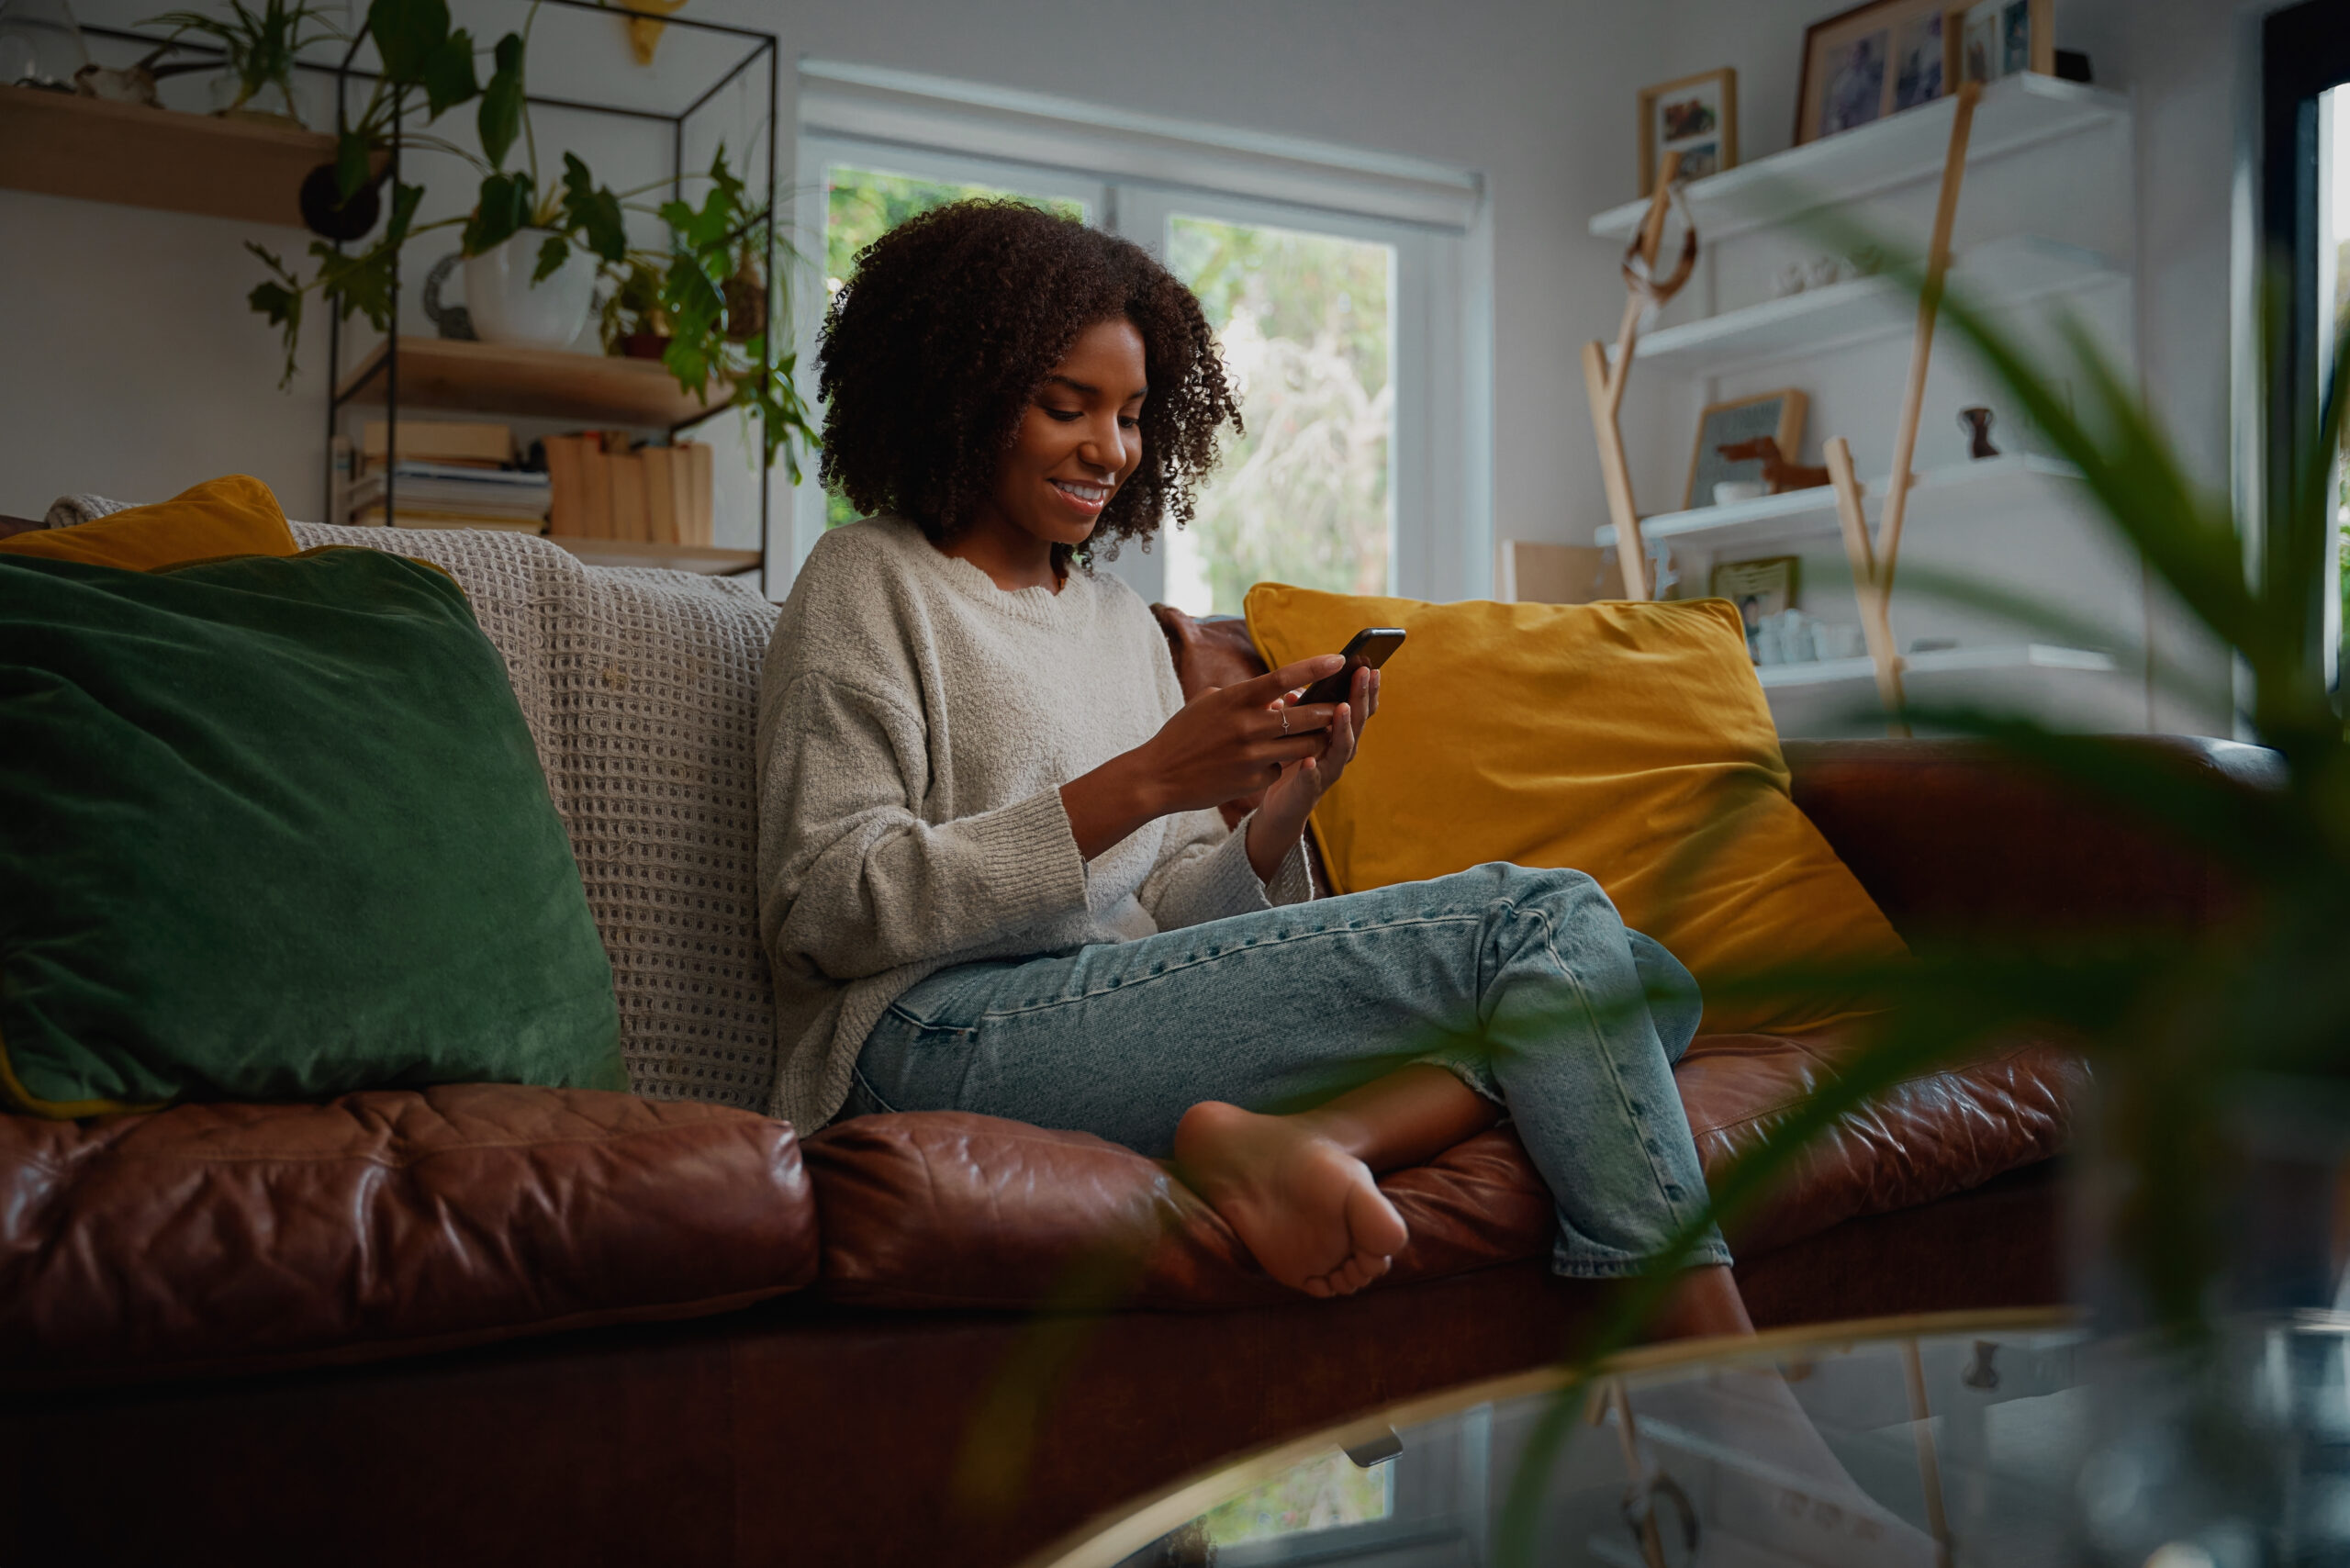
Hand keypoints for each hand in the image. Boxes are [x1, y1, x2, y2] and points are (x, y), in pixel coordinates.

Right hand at [1060, 655, 1346, 861]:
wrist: (1157, 777)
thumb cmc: (1183, 735)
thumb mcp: (1208, 704)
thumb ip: (1244, 697)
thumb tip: (1278, 698)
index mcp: (1235, 699)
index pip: (1283, 677)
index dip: (1315, 667)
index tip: (1340, 659)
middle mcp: (1247, 725)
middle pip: (1305, 714)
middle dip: (1329, 710)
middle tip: (1343, 705)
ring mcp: (1252, 755)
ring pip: (1304, 745)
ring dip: (1317, 739)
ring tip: (1323, 733)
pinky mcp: (1252, 781)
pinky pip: (1281, 769)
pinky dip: (1280, 764)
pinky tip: (1269, 763)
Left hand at [1246, 664, 1380, 881]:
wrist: (1282, 806)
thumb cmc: (1293, 761)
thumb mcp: (1297, 731)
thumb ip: (1299, 713)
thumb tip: (1293, 692)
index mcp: (1339, 734)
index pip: (1359, 709)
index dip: (1366, 689)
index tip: (1371, 665)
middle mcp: (1340, 752)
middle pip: (1357, 722)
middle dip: (1361, 697)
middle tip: (1365, 673)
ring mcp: (1328, 772)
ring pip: (1342, 749)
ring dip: (1344, 727)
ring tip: (1343, 708)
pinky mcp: (1309, 791)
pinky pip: (1311, 780)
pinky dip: (1311, 771)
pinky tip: (1308, 761)